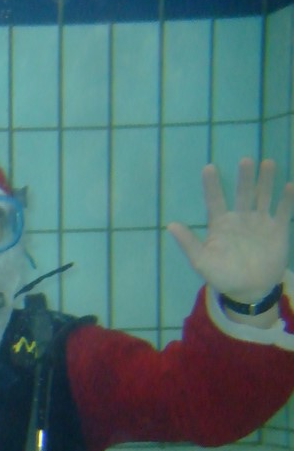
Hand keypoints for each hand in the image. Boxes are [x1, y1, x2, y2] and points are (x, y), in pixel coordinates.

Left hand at [168, 157, 291, 303]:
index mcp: (220, 224)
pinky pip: (283, 211)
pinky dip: (286, 199)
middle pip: (242, 193)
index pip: (215, 200)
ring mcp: (260, 222)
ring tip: (268, 163)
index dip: (211, 185)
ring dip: (266, 181)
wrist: (249, 289)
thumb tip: (170, 225)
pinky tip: (288, 186)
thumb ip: (189, 243)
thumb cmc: (222, 276)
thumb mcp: (201, 261)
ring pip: (263, 197)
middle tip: (246, 160)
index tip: (208, 167)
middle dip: (245, 177)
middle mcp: (240, 218)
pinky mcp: (278, 229)